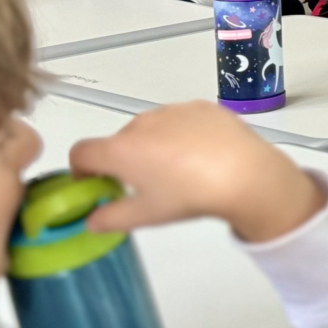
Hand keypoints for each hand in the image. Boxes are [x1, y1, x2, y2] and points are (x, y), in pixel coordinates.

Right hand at [70, 102, 325, 243]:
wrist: (245, 174)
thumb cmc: (190, 196)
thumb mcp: (147, 215)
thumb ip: (111, 218)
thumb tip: (92, 221)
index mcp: (120, 149)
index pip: (81, 152)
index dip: (83, 170)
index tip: (97, 184)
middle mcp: (141, 123)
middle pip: (119, 141)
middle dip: (124, 160)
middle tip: (147, 184)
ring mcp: (173, 110)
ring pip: (151, 128)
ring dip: (154, 145)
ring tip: (181, 170)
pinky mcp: (201, 106)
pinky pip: (181, 120)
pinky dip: (182, 133)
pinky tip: (202, 154)